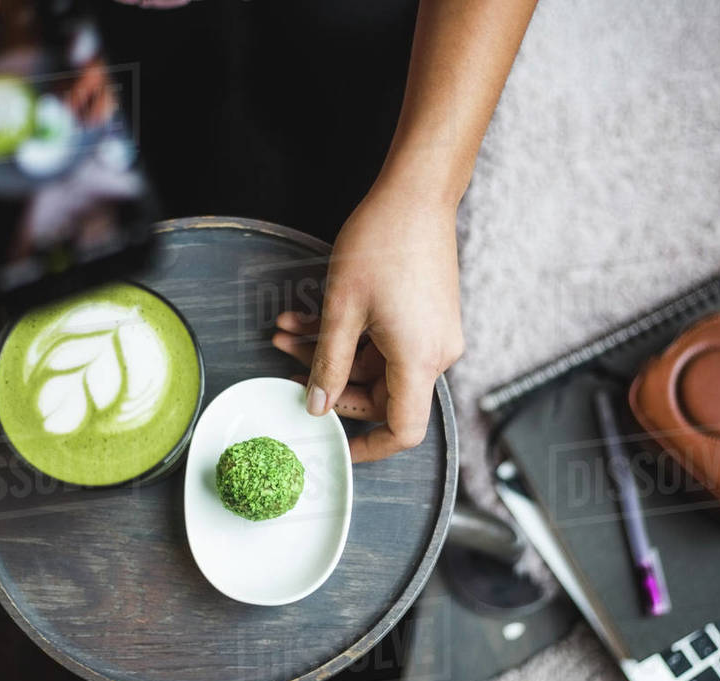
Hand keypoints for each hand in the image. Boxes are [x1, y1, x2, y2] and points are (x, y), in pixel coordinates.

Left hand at [272, 183, 462, 462]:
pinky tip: (304, 316)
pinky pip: (383, 340)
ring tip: (284, 332)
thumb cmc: (384, 243)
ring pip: (374, 363)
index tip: (339, 447)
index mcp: (420, 361)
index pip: (403, 429)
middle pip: (381, 394)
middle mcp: (435, 353)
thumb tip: (317, 405)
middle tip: (288, 366)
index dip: (370, 447)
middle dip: (330, 382)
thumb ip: (328, 364)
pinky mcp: (425, 315)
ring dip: (329, 351)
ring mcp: (432, 333)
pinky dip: (348, 333)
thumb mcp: (343, 309)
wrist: (417, 193)